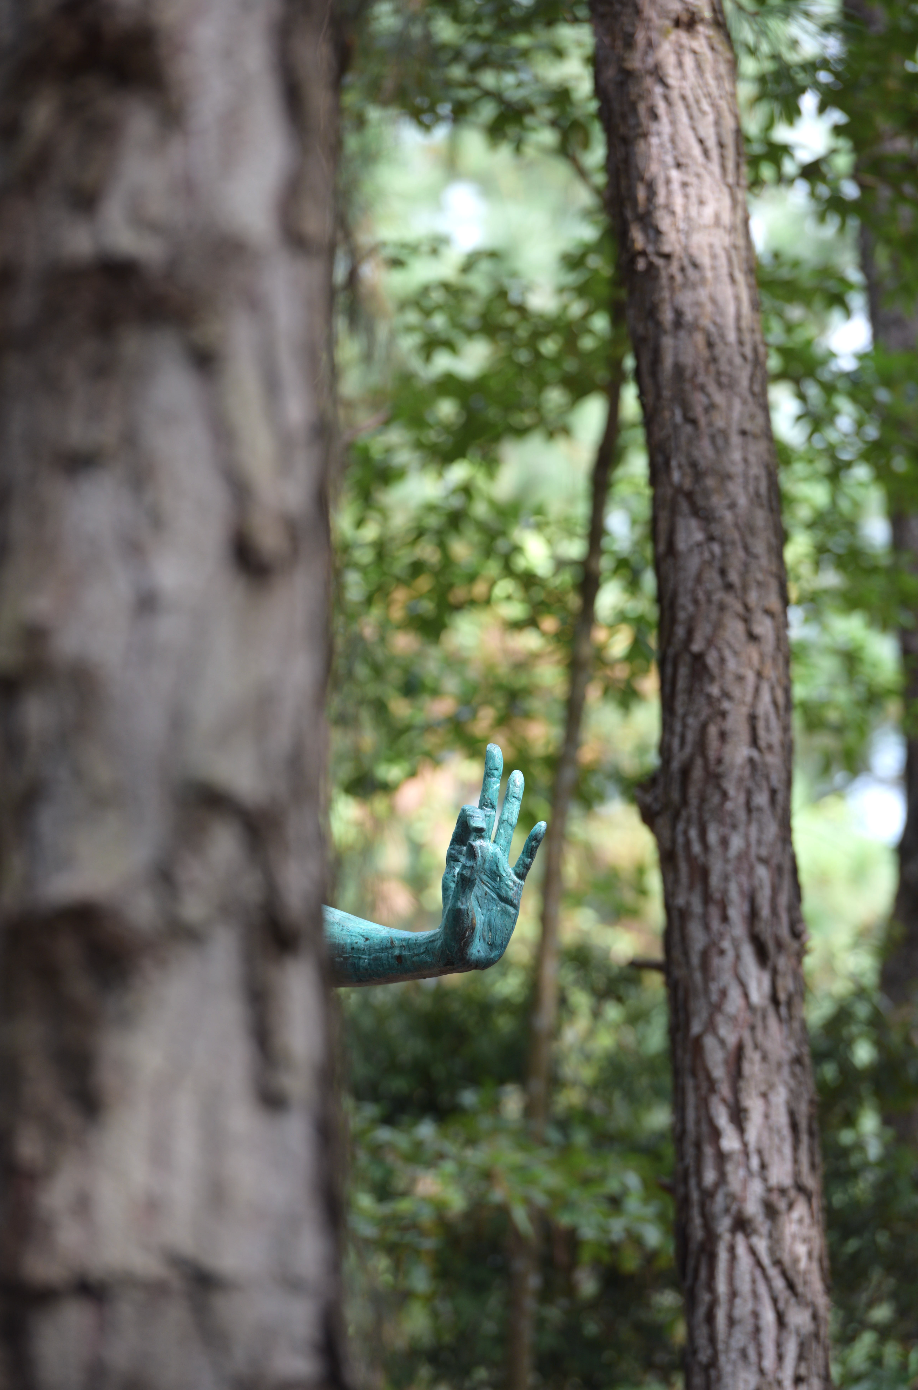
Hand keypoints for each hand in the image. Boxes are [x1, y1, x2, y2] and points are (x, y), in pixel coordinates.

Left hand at [438, 744, 546, 970]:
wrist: (464, 954)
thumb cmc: (454, 931)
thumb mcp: (459, 900)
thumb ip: (469, 872)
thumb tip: (482, 842)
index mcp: (464, 855)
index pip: (472, 819)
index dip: (476, 814)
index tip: (478, 821)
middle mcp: (481, 856)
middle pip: (491, 809)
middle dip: (492, 780)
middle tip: (493, 747)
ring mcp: (499, 869)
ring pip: (509, 826)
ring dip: (513, 800)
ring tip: (517, 775)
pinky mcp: (513, 887)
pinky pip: (525, 861)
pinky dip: (533, 843)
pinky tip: (541, 824)